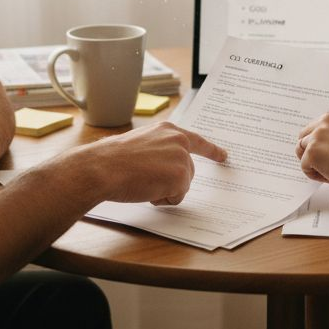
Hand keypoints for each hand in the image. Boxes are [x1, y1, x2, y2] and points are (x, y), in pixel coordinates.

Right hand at [82, 122, 227, 205]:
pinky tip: (146, 188)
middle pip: (187, 171)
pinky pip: (177, 197)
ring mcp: (182, 158)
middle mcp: (179, 140)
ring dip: (164, 189)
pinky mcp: (181, 176)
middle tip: (144, 177)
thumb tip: (164, 165)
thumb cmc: (113, 159)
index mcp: (168, 130)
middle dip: (169, 181)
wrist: (104, 167)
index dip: (211, 150)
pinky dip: (162, 199)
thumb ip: (159, 149)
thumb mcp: (140, 144)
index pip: (195, 140)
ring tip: (142, 180)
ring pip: (182, 185)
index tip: (224, 156)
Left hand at [296, 112, 328, 183]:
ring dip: (311, 162)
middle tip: (320, 163)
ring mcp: (318, 135)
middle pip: (304, 136)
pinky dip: (313, 174)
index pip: (317, 126)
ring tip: (328, 170)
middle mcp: (327, 121)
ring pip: (302, 150)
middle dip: (309, 150)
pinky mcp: (312, 150)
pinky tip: (328, 175)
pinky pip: (304, 165)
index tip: (326, 151)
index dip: (320, 142)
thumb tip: (322, 145)